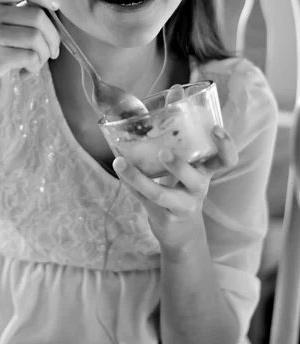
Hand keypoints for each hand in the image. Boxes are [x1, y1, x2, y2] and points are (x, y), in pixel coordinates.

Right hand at [0, 0, 59, 107]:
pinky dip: (34, 67)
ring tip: (36, 63)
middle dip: (53, 37)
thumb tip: (53, 9)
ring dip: (44, 54)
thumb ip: (16, 14)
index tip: (56, 6)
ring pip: (35, 37)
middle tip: (53, 51)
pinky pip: (29, 57)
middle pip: (37, 16)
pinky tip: (24, 72)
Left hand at [113, 125, 237, 257]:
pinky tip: (119, 171)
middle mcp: (198, 189)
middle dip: (179, 166)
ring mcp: (182, 206)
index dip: (225, 146)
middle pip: (194, 180)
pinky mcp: (164, 217)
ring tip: (120, 162)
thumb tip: (156, 110)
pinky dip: (129, 184)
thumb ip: (180, 146)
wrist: (183, 233)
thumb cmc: (184, 189)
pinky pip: (143, 200)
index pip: (226, 160)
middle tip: (163, 152)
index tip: (215, 129)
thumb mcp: (190, 170)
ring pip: (160, 194)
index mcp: (206, 172)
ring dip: (138, 178)